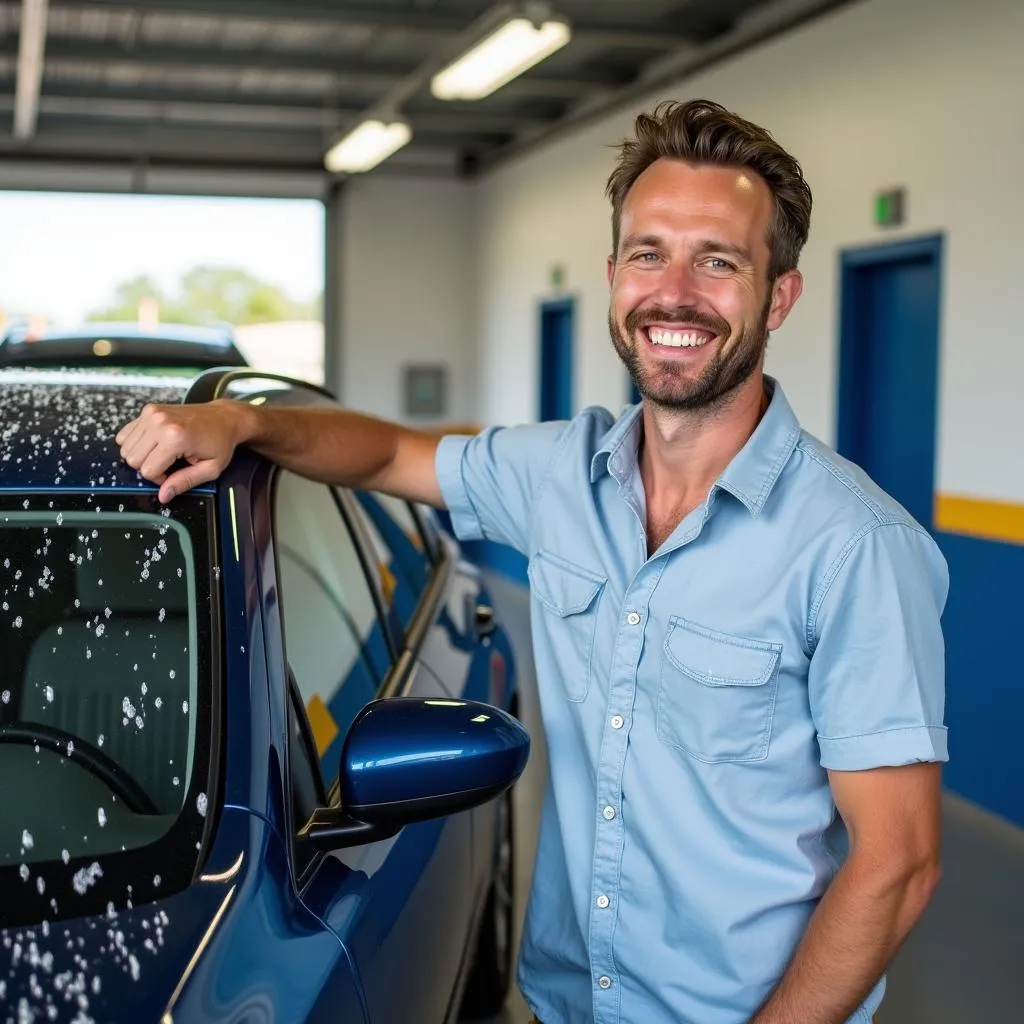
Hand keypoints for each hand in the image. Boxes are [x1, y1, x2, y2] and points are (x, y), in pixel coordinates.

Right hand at [115, 399, 248, 502]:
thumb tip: (164, 495)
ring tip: (163, 453)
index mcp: (176, 437)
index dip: (160, 478)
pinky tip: (155, 444)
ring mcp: (152, 414)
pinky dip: (136, 443)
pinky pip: (126, 433)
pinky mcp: (148, 410)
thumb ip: (185, 482)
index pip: (148, 470)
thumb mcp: (211, 469)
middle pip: (133, 458)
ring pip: (125, 447)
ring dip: (142, 455)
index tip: (174, 473)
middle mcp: (160, 422)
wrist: (225, 418)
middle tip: (168, 463)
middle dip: (148, 467)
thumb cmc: (221, 442)